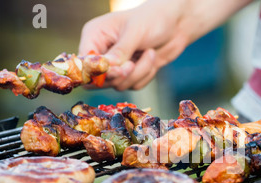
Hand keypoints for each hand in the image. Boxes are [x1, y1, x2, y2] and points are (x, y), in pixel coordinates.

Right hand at [79, 0, 252, 90]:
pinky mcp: (131, 73)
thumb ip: (120, 51)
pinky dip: (146, 75)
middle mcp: (102, 52)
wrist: (177, 24)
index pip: (84, 62)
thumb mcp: (135, 32)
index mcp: (94, 36)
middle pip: (98, 80)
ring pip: (119, 84)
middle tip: (132, 65)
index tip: (118, 69)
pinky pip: (134, 85)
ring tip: (150, 52)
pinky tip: (153, 57)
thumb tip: (106, 68)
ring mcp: (117, 64)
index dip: (98, 71)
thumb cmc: (153, 19)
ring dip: (138, 73)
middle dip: (119, 75)